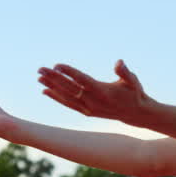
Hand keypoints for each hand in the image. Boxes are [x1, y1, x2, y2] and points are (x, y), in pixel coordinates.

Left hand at [37, 59, 155, 125]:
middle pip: (70, 88)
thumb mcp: (133, 81)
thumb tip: (119, 63)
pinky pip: (68, 104)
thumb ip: (125, 72)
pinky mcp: (86, 112)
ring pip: (66, 96)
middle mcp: (93, 101)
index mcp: (102, 91)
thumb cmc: (134, 93)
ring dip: (52, 87)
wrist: (136, 114)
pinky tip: (46, 91)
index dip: (69, 72)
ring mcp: (89, 108)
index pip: (82, 80)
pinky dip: (56, 98)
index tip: (57, 65)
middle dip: (54, 78)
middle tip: (41, 69)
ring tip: (39, 78)